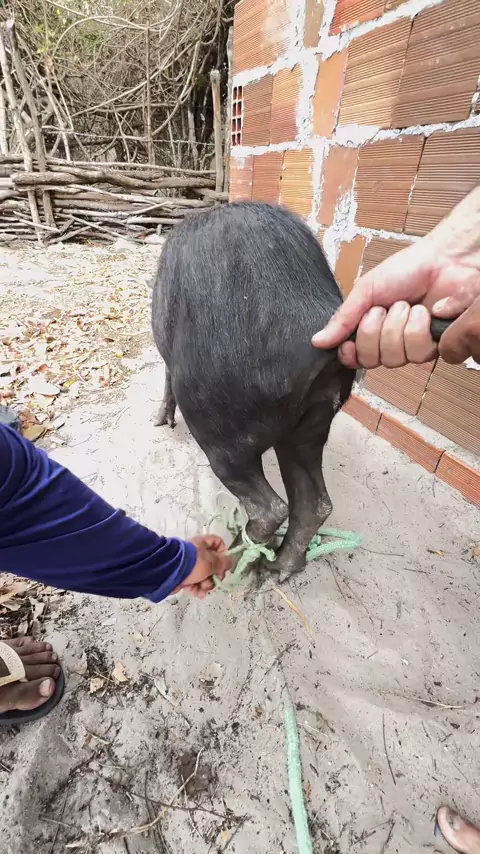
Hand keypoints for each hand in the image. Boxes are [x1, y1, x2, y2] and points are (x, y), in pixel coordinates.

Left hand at [174, 535, 231, 598]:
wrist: (168, 572)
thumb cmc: (193, 563)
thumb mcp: (212, 562)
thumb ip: (224, 563)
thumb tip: (229, 563)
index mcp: (204, 545)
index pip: (218, 544)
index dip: (223, 554)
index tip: (223, 565)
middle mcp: (198, 554)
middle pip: (213, 564)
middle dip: (215, 575)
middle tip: (214, 581)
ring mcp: (190, 566)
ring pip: (205, 576)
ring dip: (207, 585)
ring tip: (203, 588)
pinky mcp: (184, 577)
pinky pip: (195, 583)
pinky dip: (198, 589)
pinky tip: (198, 593)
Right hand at [312, 187, 479, 368]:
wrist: (443, 261)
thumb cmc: (406, 270)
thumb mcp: (365, 291)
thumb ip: (342, 319)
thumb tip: (317, 341)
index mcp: (369, 329)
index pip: (354, 359)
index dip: (351, 354)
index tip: (349, 343)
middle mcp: (389, 342)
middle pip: (371, 360)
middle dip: (375, 331)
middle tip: (383, 309)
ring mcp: (411, 346)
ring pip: (394, 358)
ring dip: (397, 327)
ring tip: (406, 306)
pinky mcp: (433, 347)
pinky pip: (417, 353)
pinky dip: (417, 328)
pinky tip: (424, 313)